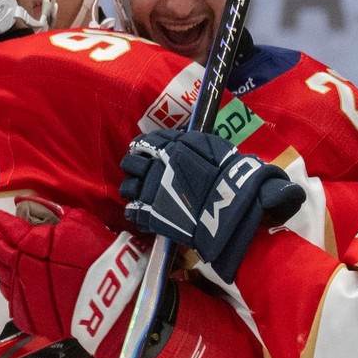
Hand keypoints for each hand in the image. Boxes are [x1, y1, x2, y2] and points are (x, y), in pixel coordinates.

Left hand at [0, 196, 149, 357]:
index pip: (6, 229)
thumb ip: (49, 210)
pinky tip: (12, 278)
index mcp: (30, 243)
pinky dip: (9, 284)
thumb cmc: (98, 254)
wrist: (111, 301)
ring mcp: (21, 295)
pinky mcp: (27, 316)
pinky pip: (10, 298)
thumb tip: (24, 202)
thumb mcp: (78, 221)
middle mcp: (19, 269)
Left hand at [119, 129, 304, 282]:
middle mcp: (154, 167)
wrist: (230, 204)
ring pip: (127, 188)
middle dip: (133, 166)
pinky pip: (133, 213)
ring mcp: (151, 193)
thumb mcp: (212, 145)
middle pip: (129, 163)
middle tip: (140, 171)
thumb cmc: (227, 172)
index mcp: (168, 147)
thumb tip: (180, 140)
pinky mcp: (152, 216)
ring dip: (132, 188)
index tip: (143, 151)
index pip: (143, 143)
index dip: (141, 147)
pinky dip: (136, 212)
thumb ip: (191, 142)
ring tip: (139, 192)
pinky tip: (143, 211)